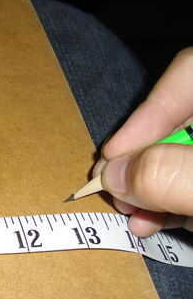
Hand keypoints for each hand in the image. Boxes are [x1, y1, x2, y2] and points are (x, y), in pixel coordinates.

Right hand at [93, 47, 192, 236]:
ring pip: (181, 155)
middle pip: (177, 122)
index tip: (114, 154)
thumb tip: (113, 174)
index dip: (147, 112)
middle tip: (115, 191)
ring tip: (130, 214)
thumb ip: (169, 175)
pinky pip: (191, 182)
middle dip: (141, 160)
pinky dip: (171, 203)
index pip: (189, 75)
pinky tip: (152, 223)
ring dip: (150, 188)